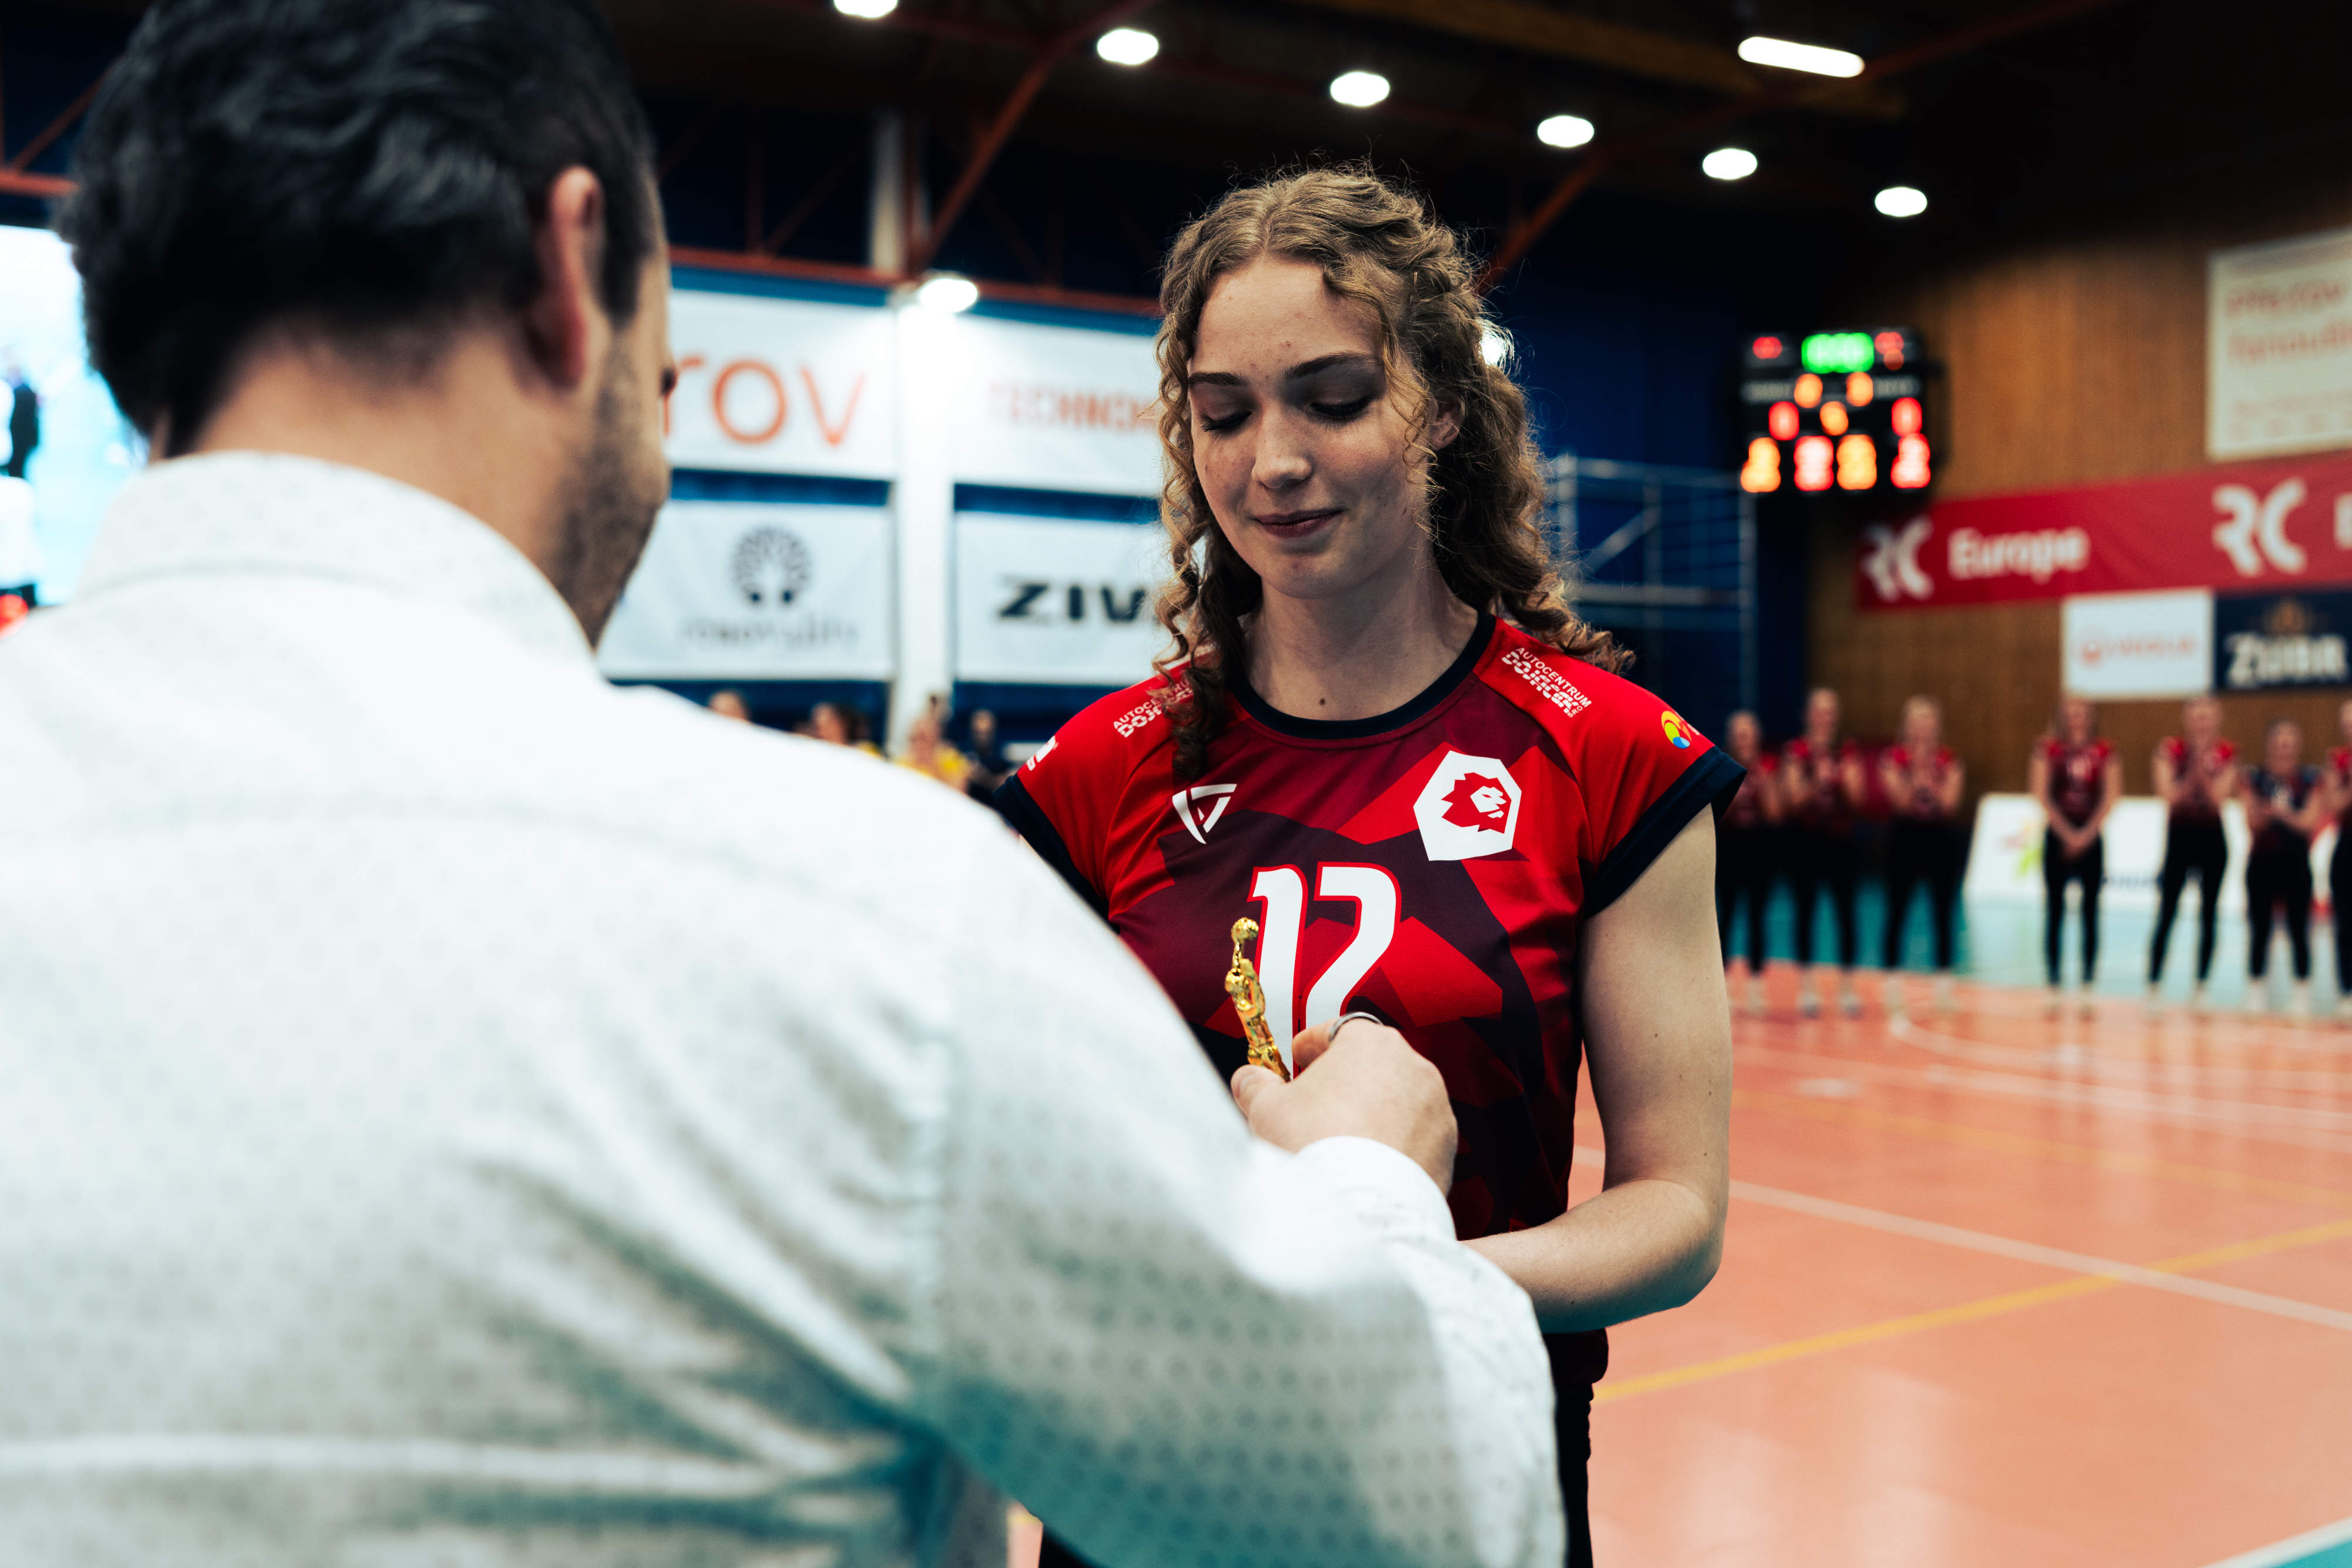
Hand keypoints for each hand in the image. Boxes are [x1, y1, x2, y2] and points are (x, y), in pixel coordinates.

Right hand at [1231, 1018, 1457, 1193]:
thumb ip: (1257, 1086)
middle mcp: (1412, 1067)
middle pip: (1373, 1063)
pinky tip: (1367, 1164)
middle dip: (1345, 1079)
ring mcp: (1435, 1108)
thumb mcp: (1268, 1108)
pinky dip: (1395, 1142)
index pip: (1339, 1029)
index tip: (1299, 1057)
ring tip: (1341, 1139)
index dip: (1314, 1043)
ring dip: (1373, 1111)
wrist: (1358, 1207)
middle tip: (1316, 1101)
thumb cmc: (1318, 1147)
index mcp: (1370, 1043)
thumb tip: (1249, 1081)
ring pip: (1398, 1100)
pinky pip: (1416, 1135)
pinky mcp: (1446, 1147)